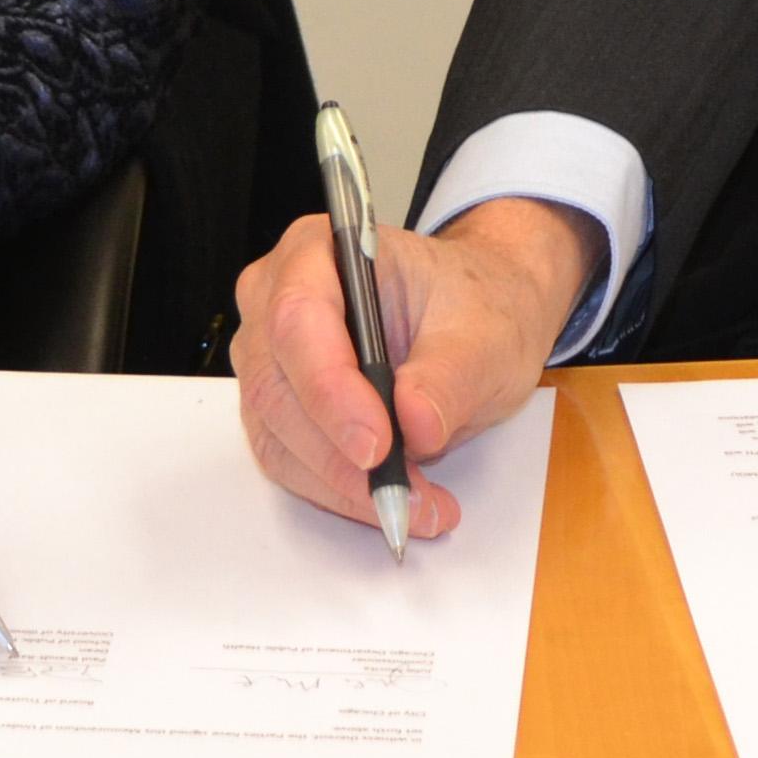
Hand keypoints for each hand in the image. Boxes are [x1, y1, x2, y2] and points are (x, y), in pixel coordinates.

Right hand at [230, 195, 599, 540]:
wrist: (477, 318)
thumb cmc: (474, 304)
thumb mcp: (487, 333)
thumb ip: (450, 374)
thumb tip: (416, 423)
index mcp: (319, 251)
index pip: (299, 317)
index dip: (330, 388)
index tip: (378, 444)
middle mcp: (276, 298)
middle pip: (277, 386)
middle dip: (339, 454)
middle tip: (407, 496)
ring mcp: (270, 356)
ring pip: (277, 435)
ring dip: (342, 485)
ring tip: (418, 505)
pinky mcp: (279, 406)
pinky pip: (288, 460)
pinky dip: (339, 491)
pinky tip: (394, 500)